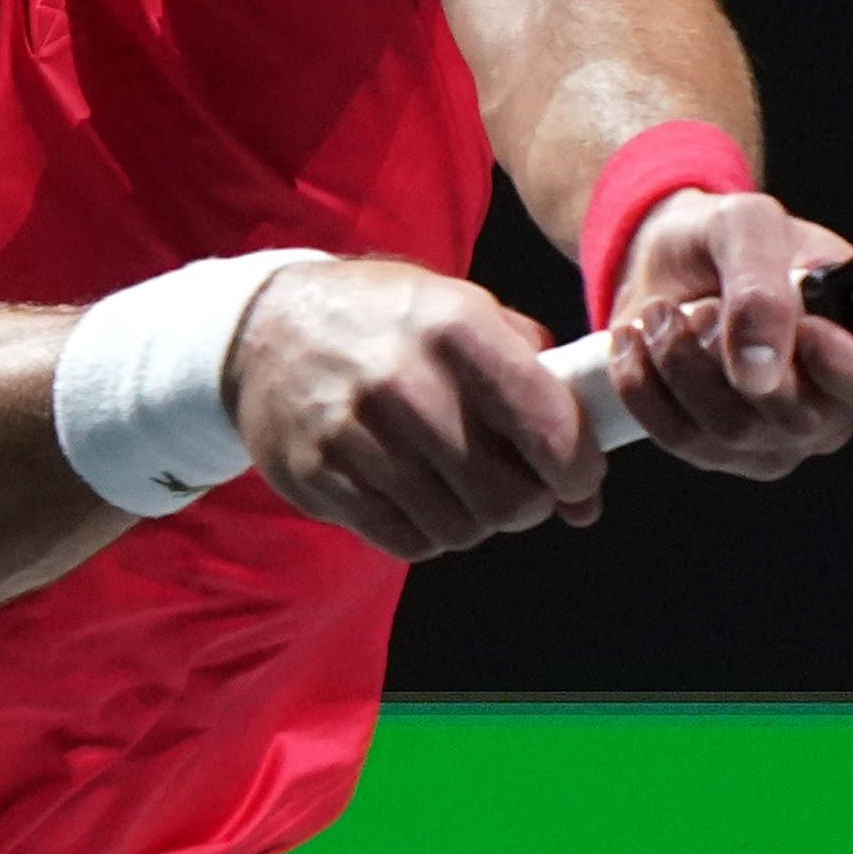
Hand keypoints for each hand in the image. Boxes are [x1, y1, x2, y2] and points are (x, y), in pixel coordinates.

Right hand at [229, 259, 605, 559]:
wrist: (266, 329)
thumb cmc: (391, 322)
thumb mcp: (466, 311)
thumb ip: (538, 383)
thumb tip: (586, 493)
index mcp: (456, 327)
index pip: (549, 427)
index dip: (577, 468)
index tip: (576, 476)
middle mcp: (406, 382)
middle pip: (508, 498)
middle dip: (528, 503)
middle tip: (517, 485)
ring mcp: (357, 434)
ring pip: (460, 530)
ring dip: (475, 519)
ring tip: (460, 484)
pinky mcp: (320, 477)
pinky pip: (408, 542)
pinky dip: (427, 532)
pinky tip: (418, 495)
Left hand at [603, 191, 852, 477]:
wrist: (667, 261)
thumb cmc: (728, 238)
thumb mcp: (747, 225)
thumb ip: (762, 285)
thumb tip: (760, 372)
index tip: (808, 332)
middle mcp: (837, 401)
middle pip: (803, 419)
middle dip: (733, 356)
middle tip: (699, 305)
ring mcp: (781, 435)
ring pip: (734, 433)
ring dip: (680, 364)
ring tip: (661, 314)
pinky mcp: (722, 451)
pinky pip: (683, 441)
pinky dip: (644, 386)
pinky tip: (635, 343)